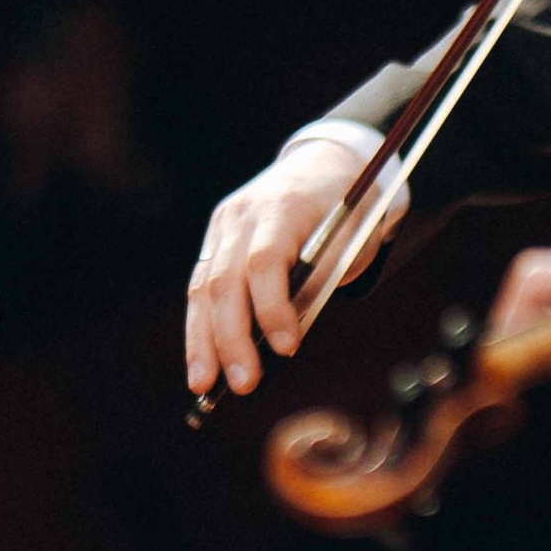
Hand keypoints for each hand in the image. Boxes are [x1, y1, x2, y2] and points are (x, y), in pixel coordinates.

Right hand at [187, 131, 390, 397]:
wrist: (325, 163)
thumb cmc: (347, 211)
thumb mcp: (350, 239)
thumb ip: (320, 280)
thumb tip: (284, 339)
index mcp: (283, 207)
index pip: (267, 261)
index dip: (274, 308)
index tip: (288, 349)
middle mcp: (243, 214)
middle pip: (226, 281)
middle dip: (232, 339)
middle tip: (243, 385)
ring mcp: (223, 226)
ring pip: (203, 288)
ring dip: (203, 342)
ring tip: (205, 387)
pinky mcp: (215, 240)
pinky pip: (201, 287)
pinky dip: (200, 328)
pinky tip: (201, 365)